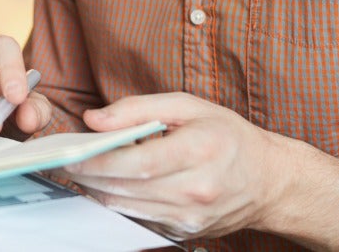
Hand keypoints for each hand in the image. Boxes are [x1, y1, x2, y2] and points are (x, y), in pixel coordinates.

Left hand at [64, 92, 286, 239]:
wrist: (270, 181)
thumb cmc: (228, 136)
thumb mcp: (188, 106)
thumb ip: (138, 108)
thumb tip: (94, 119)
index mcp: (199, 151)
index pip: (138, 161)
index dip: (99, 160)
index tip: (72, 154)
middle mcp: (197, 190)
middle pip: (129, 188)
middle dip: (92, 176)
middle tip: (68, 163)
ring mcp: (192, 217)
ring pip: (130, 208)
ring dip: (100, 192)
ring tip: (83, 173)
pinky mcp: (187, 232)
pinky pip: (142, 220)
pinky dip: (120, 205)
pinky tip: (110, 187)